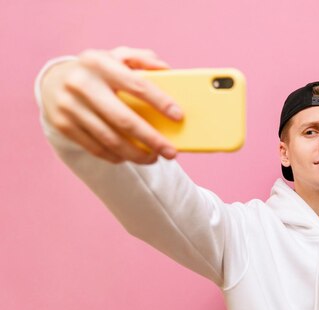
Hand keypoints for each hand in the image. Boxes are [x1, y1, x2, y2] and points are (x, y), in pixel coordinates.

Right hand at [40, 46, 182, 163]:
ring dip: (137, 154)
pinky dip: (117, 156)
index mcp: (99, 63)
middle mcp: (82, 84)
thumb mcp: (118, 56)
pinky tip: (131, 157)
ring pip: (110, 140)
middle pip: (124, 120)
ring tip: (154, 158)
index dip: (160, 102)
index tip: (178, 116)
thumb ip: (143, 59)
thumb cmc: (99, 71)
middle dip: (152, 139)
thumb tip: (167, 71)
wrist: (54, 81)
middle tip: (171, 152)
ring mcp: (69, 106)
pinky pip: (96, 148)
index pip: (137, 85)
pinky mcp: (63, 125)